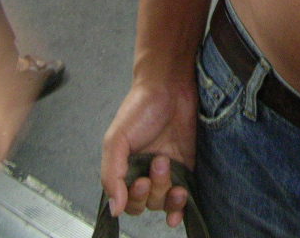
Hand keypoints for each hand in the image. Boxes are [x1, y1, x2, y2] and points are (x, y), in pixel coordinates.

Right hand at [101, 78, 197, 227]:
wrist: (170, 86)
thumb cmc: (139, 108)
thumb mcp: (116, 140)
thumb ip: (112, 174)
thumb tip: (114, 209)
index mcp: (126, 169)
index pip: (128, 201)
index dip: (134, 198)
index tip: (141, 181)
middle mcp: (146, 173)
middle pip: (149, 202)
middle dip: (155, 187)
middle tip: (160, 160)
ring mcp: (169, 171)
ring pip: (165, 201)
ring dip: (169, 195)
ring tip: (170, 166)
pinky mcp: (188, 166)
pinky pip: (184, 196)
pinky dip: (180, 210)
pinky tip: (179, 214)